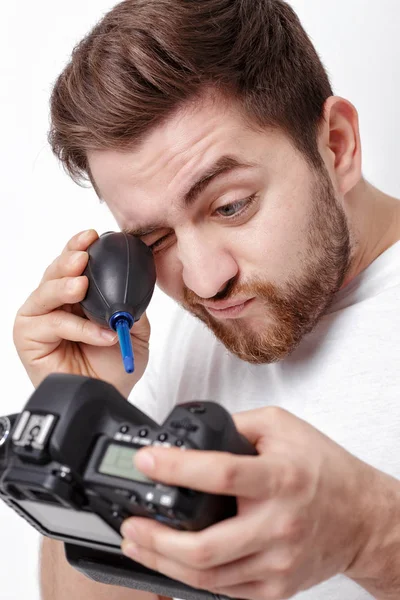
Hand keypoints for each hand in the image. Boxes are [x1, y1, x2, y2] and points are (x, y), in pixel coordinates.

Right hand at [13, 229, 149, 396]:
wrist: (107, 397)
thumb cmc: (113, 368)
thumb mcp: (134, 329)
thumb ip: (131, 305)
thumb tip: (132, 285)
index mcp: (76, 297)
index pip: (72, 265)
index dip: (79, 248)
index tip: (92, 236)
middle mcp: (54, 305)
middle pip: (54, 273)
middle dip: (68, 260)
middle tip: (83, 256)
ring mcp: (39, 320)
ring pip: (46, 293)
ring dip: (65, 287)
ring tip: (82, 286)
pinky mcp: (28, 338)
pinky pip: (52, 324)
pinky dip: (79, 328)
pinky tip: (101, 334)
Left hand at [120, 406, 374, 599]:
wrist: (363, 517)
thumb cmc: (324, 469)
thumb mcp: (282, 427)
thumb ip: (237, 424)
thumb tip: (194, 432)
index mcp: (280, 478)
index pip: (221, 473)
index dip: (176, 468)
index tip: (147, 461)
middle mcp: (278, 525)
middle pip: (205, 547)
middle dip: (156, 539)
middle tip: (130, 523)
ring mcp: (277, 563)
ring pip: (208, 577)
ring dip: (163, 562)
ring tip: (138, 544)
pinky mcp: (276, 588)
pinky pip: (225, 592)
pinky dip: (191, 580)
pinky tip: (171, 563)